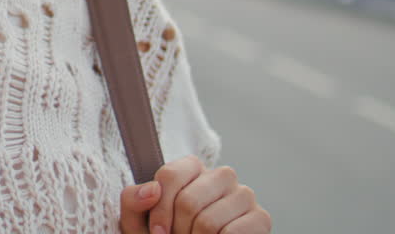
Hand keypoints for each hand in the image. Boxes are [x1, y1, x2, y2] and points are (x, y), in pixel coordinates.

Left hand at [118, 156, 270, 233]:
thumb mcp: (140, 221)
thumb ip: (133, 201)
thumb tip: (151, 191)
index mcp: (192, 168)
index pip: (170, 176)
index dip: (159, 210)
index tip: (158, 231)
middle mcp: (222, 175)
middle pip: (188, 202)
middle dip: (178, 230)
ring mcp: (243, 195)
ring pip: (208, 221)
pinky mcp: (260, 218)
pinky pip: (231, 233)